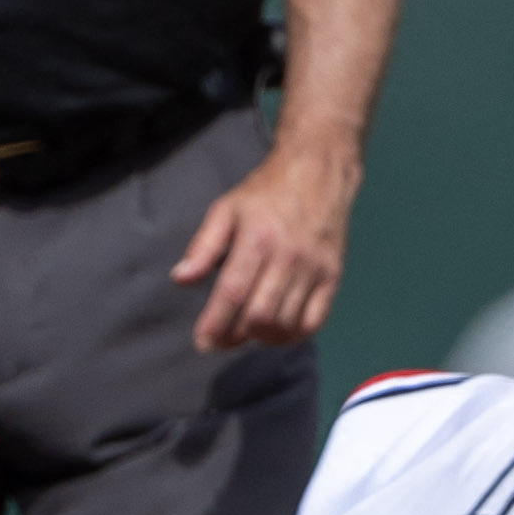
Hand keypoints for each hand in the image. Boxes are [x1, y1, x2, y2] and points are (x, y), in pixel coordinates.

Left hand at [172, 139, 353, 351]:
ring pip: (285, 323)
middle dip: (234, 336)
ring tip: (244, 333)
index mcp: (257, 239)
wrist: (317, 172)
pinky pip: (314, 322)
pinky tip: (275, 332)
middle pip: (259, 315)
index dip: (215, 324)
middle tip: (220, 340)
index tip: (202, 342)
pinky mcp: (333, 276)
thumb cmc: (265, 192)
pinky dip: (291, 335)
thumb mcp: (225, 209)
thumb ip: (202, 246)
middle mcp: (289, 257)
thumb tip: (180, 279)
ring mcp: (314, 269)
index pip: (233, 292)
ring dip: (261, 338)